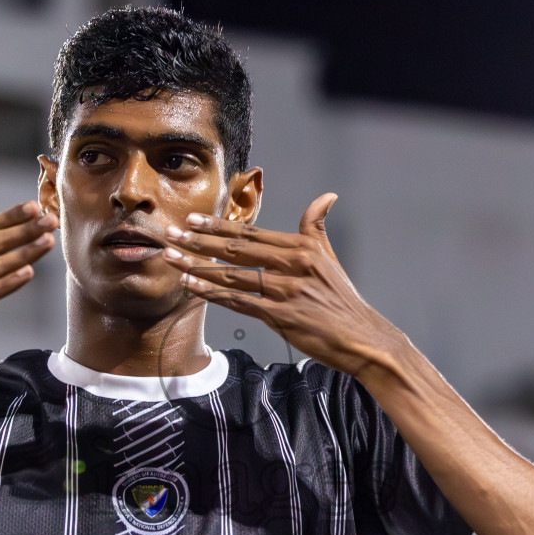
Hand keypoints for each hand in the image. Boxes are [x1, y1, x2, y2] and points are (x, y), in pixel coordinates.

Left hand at [160, 194, 404, 376]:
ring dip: (197, 265)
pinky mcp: (281, 317)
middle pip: (237, 249)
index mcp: (302, 248)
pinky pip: (239, 302)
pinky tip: (191, 285)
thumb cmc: (342, 302)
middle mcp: (293, 264)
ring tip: (170, 257)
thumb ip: (317, 227)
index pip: (252, 233)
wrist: (363, 339)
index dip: (220, 225)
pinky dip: (212, 293)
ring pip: (233, 275)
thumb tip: (326, 195)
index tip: (193, 220)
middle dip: (199, 240)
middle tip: (170, 233)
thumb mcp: (330, 259)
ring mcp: (286, 291)